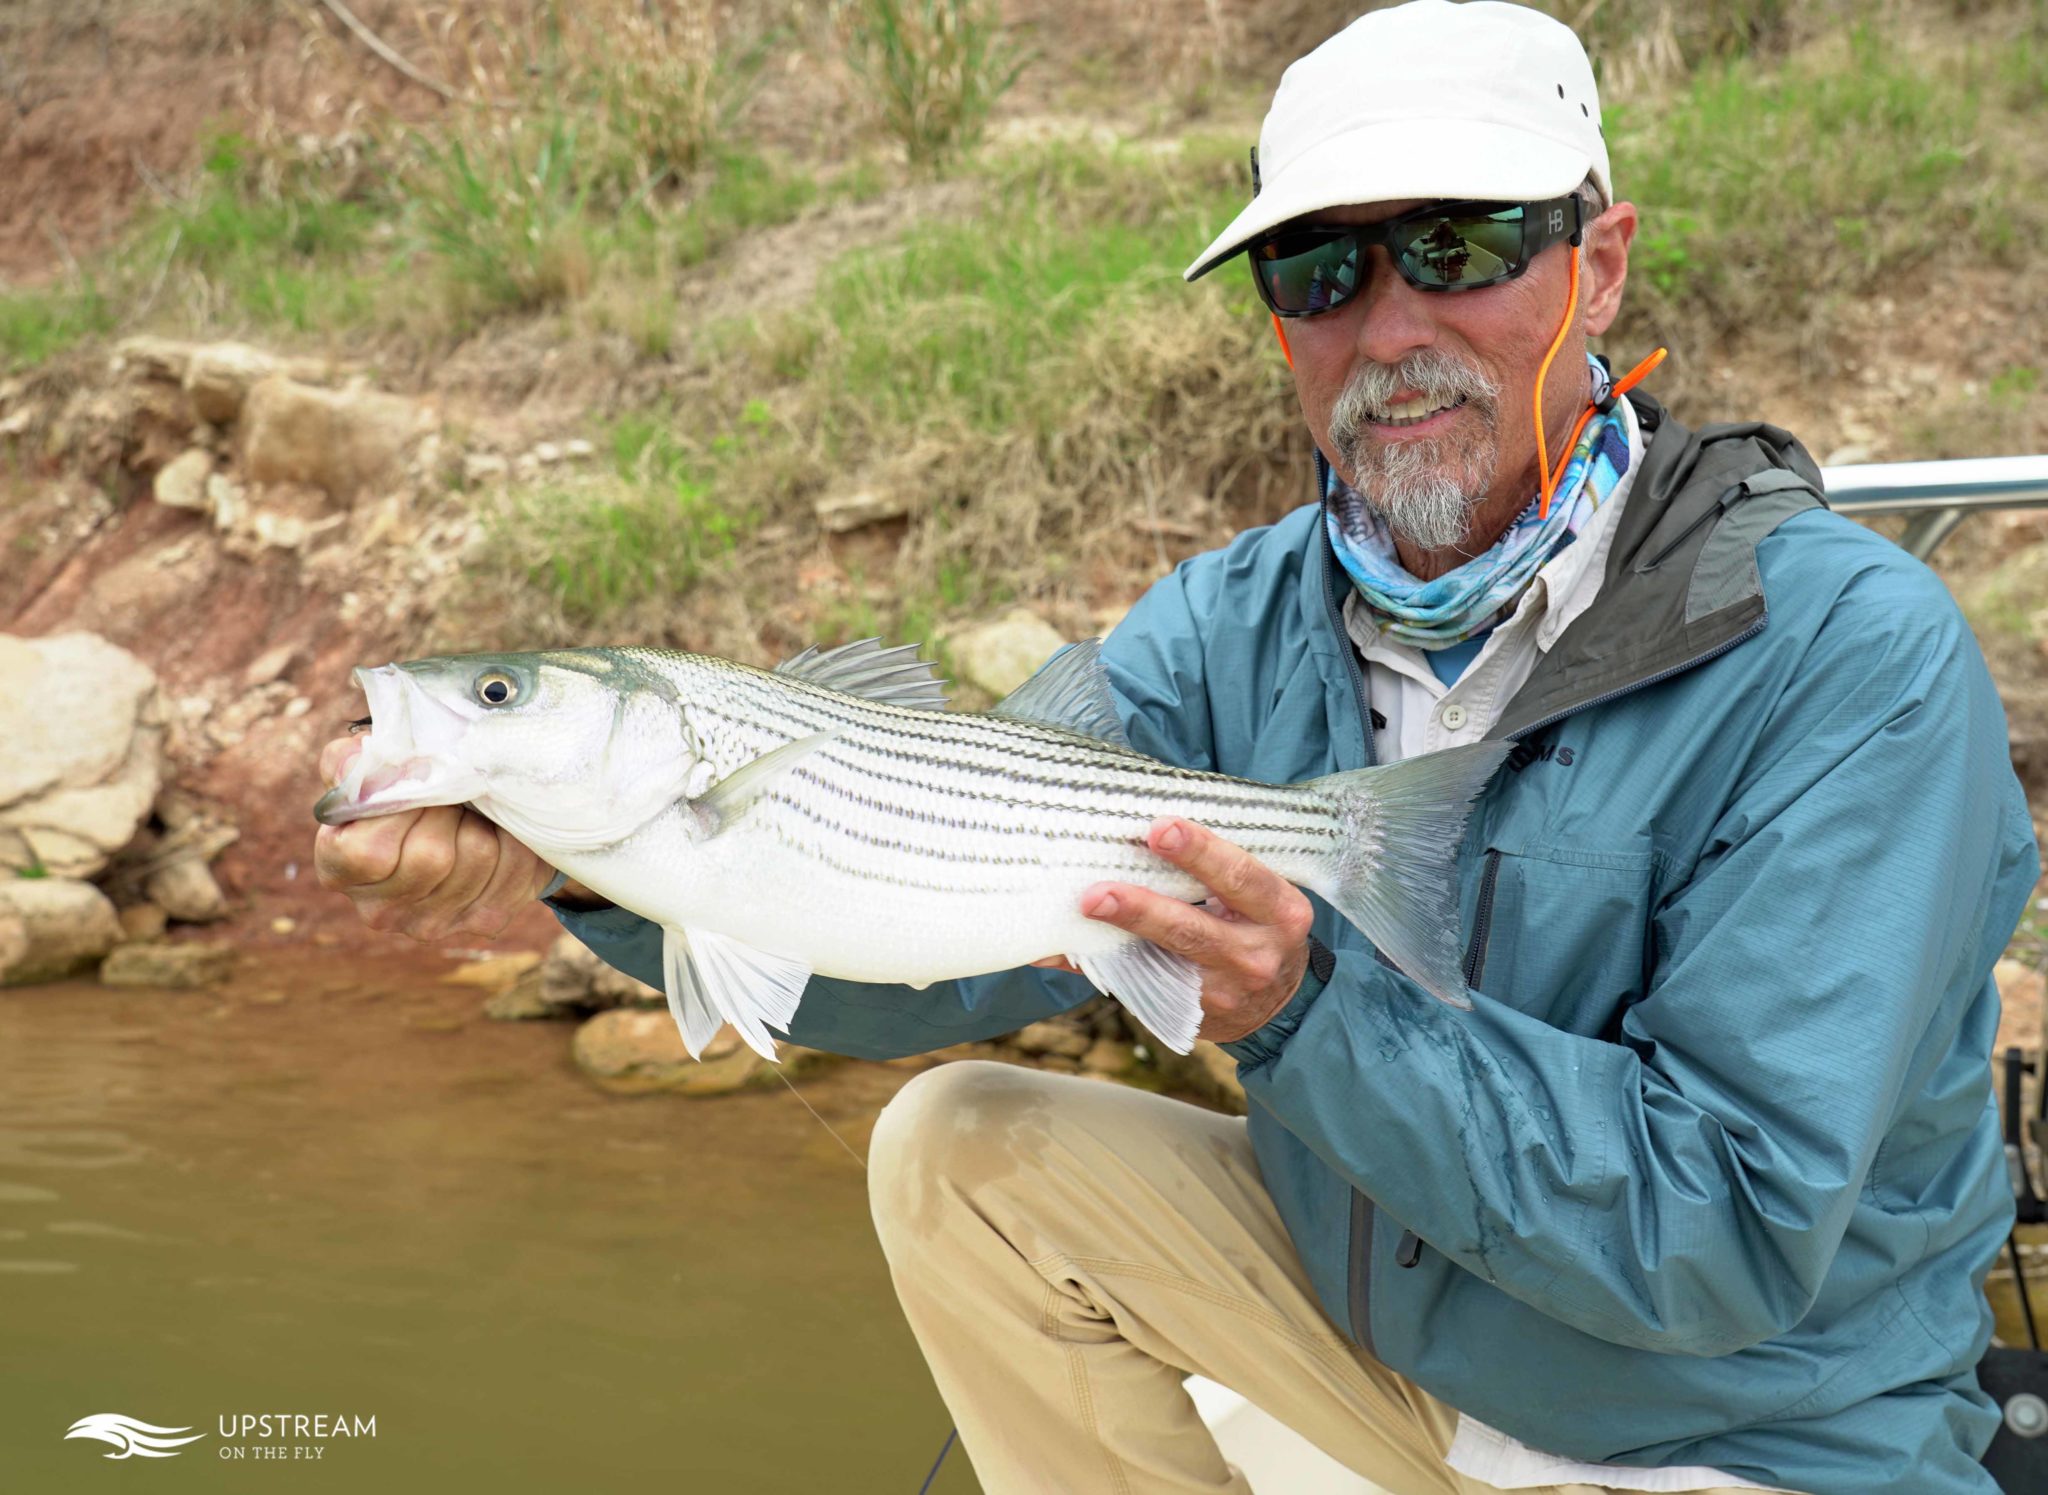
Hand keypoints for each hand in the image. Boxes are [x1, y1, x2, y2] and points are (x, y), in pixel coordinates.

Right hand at [312, 735, 557, 940]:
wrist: (457, 821)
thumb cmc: (402, 790)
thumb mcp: (370, 768)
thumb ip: (353, 763)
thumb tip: (358, 762)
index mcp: (338, 870)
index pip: (367, 854)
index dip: (399, 812)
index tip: (416, 784)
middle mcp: (379, 910)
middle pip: (430, 857)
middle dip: (449, 811)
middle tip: (451, 796)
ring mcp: (432, 923)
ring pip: (476, 857)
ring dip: (482, 822)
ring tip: (472, 813)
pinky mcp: (482, 921)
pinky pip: (513, 867)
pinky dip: (513, 838)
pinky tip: (498, 832)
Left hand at [1033, 818, 1313, 1043]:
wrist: (1280, 1002)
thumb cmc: (1258, 927)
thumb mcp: (1260, 899)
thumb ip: (1217, 871)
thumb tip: (1141, 827)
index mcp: (1281, 911)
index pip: (1242, 877)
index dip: (1201, 852)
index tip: (1159, 828)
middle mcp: (1258, 954)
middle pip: (1195, 929)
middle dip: (1144, 909)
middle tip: (1099, 891)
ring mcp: (1226, 990)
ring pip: (1164, 961)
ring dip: (1120, 935)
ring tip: (1085, 909)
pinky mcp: (1194, 1014)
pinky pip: (1141, 985)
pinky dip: (1103, 964)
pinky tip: (1066, 948)